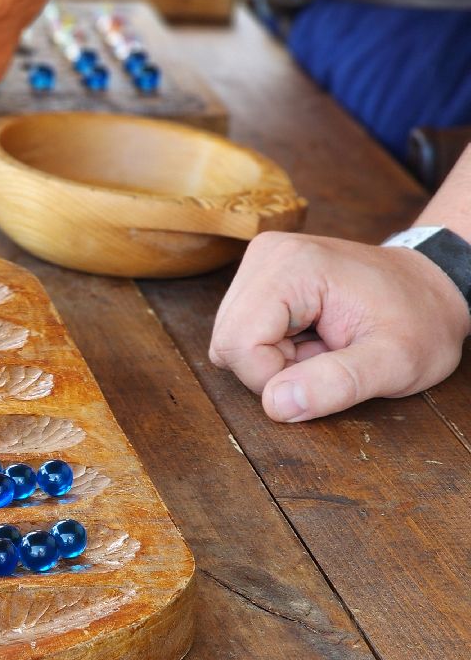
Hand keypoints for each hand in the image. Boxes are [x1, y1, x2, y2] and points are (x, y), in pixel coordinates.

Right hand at [209, 231, 469, 421]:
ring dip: (274, 359)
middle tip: (326, 354)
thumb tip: (276, 404)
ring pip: (231, 339)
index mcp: (294, 267)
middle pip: (229, 342)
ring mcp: (260, 262)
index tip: (326, 366)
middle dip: (275, 367)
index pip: (239, 345)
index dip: (274, 377)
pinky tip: (310, 335)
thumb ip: (339, 384)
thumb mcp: (397, 363)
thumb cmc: (421, 321)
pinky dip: (273, 346)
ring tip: (322, 344)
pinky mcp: (259, 274)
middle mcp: (267, 255)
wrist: (431, 288)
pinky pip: (240, 330)